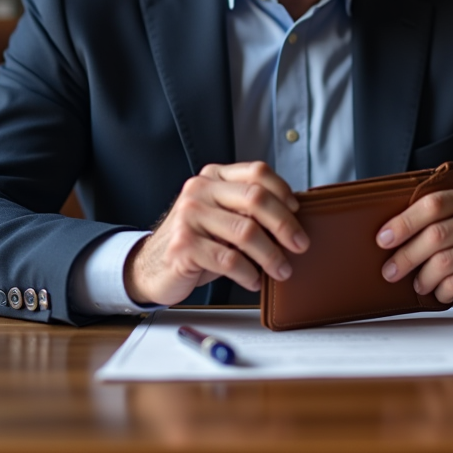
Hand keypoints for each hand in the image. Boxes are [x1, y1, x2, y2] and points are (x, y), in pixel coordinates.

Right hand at [124, 162, 309, 305]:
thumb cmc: (199, 242)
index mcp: (213, 177)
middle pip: (255, 198)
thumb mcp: (223, 218)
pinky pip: (228, 260)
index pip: (257, 172)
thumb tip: (295, 218)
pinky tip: (254, 281)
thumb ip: (248, 211)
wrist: (152, 266)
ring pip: (245, 232)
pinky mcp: (184, 245)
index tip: (298, 212)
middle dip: (285, 224)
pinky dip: (248, 273)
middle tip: (300, 245)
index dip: (283, 191)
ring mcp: (189, 216)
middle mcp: (199, 190)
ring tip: (282, 271)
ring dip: (271, 256)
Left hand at [376, 186, 452, 304]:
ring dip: (423, 277)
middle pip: (435, 235)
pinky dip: (442, 290)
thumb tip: (391, 236)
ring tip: (417, 284)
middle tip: (390, 271)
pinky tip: (439, 291)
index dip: (404, 222)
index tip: (383, 238)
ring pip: (444, 262)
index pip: (433, 204)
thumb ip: (439, 218)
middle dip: (406, 256)